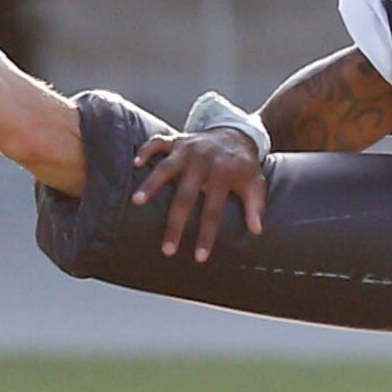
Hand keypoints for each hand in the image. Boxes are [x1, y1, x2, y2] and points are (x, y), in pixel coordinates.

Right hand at [130, 128, 267, 261]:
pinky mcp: (178, 140)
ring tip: (136, 202)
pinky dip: (145, 150)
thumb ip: (255, 206)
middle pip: (185, 195)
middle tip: (166, 249)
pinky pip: (158, 141)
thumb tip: (256, 231)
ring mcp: (189, 148)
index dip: (206, 234)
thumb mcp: (256, 184)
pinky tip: (135, 164)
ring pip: (166, 167)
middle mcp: (204, 160)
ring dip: (151, 184)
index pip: (213, 209)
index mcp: (224, 174)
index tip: (199, 257)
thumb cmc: (244, 166)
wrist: (237, 134)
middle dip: (175, 224)